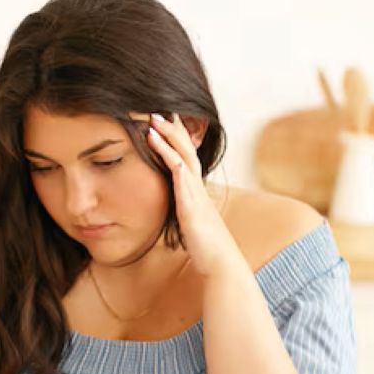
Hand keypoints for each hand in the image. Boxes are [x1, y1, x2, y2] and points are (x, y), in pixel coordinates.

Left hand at [142, 111, 244, 278]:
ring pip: (183, 156)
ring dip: (168, 136)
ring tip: (153, 120)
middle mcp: (198, 188)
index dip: (177, 140)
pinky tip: (156, 142)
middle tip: (159, 111)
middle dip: (173, 129)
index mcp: (197, 192)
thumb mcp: (192, 225)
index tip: (166, 124)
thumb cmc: (207, 248)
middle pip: (187, 150)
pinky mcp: (190, 203)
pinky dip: (168, 155)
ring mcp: (195, 193)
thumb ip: (186, 213)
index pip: (187, 159)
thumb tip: (180, 213)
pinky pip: (179, 174)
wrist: (220, 263)